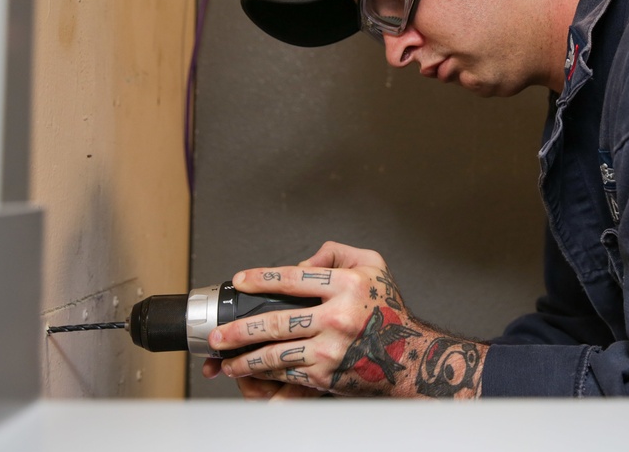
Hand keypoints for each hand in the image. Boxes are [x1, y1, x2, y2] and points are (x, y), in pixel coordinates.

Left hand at [207, 241, 485, 398]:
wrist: (411, 357)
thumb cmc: (390, 310)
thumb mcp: (374, 265)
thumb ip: (338, 253)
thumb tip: (305, 258)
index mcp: (347, 285)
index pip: (293, 278)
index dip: (262, 278)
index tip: (241, 280)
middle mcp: (338, 317)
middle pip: (275, 322)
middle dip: (239, 329)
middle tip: (217, 334)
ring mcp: (331, 349)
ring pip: (275, 354)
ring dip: (244, 359)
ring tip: (225, 360)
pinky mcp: (328, 375)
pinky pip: (288, 374)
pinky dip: (266, 375)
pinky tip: (251, 374)